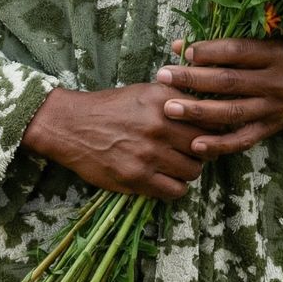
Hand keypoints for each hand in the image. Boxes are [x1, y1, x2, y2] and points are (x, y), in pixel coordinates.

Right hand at [20, 83, 206, 202]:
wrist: (70, 125)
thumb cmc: (110, 107)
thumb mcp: (145, 91)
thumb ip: (176, 98)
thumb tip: (207, 108)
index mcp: (163, 100)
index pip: (209, 119)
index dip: (212, 128)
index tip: (206, 133)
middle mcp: (159, 125)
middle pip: (205, 146)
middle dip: (203, 151)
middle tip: (192, 152)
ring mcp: (148, 153)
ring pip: (193, 171)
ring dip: (189, 170)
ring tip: (177, 166)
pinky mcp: (137, 177)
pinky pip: (175, 190)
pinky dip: (176, 187)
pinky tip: (167, 179)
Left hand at [154, 36, 282, 159]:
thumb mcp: (272, 37)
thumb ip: (233, 41)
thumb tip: (185, 44)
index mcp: (276, 54)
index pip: (238, 51)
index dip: (210, 51)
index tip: (183, 50)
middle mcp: (276, 82)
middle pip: (229, 82)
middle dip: (192, 79)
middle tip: (163, 76)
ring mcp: (274, 108)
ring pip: (232, 112)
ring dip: (198, 111)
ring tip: (169, 108)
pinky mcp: (272, 128)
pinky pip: (243, 139)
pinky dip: (219, 144)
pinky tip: (195, 144)